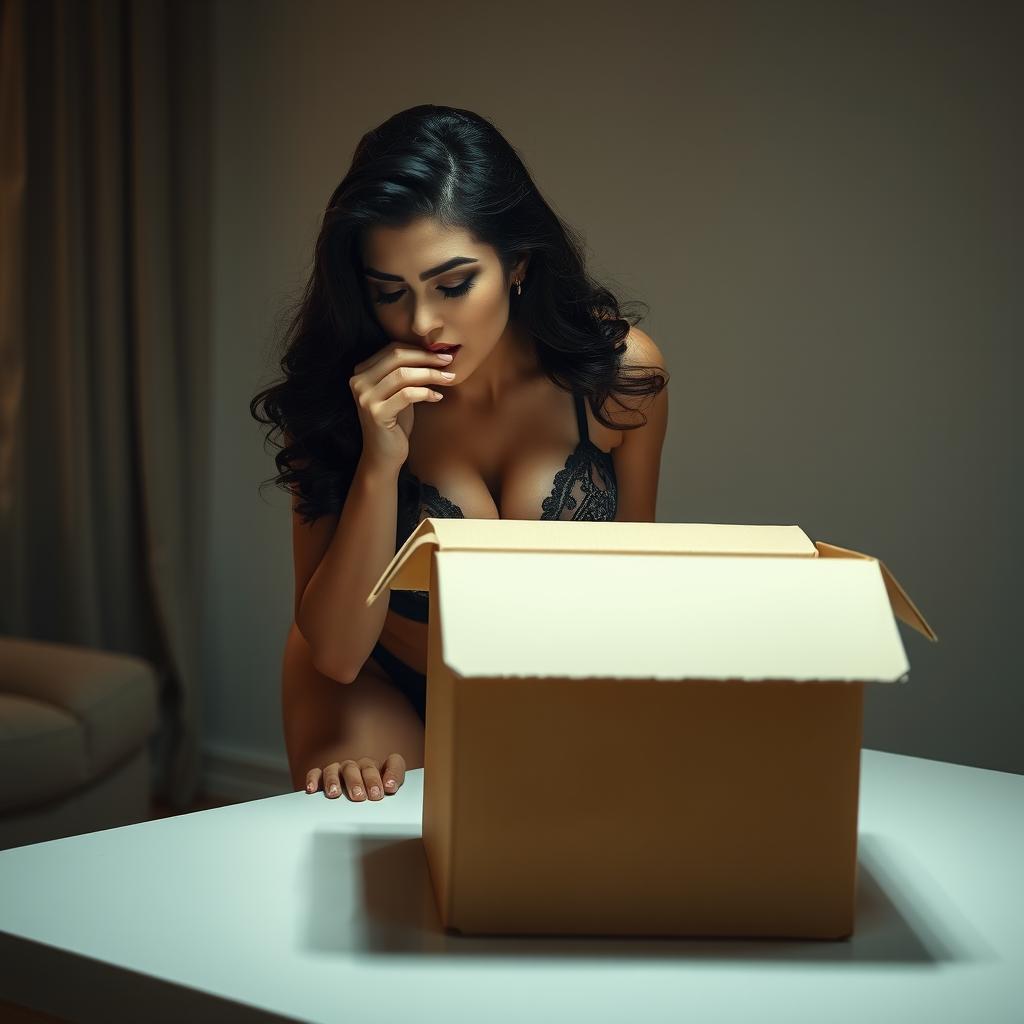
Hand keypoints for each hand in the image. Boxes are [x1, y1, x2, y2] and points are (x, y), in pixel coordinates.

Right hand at [305, 753, 406, 800]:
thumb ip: (392, 794)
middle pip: (365, 766)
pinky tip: (313, 789)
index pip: (394, 762)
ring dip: (337, 780)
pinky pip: (317, 773)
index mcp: (382, 769)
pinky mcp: (324, 776)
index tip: (390, 788)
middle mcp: (362, 766)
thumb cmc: (369, 799)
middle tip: (363, 796)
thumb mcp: (385, 798)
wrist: (351, 800)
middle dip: (365, 781)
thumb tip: (390, 790)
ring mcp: (343, 769)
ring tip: (335, 794)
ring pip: (340, 768)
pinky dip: (314, 779)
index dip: (393, 773)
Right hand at [349, 342, 456, 469]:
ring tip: (449, 378)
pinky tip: (437, 397)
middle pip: (397, 357)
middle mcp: (358, 381)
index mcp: (362, 371)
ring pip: (403, 375)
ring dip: (430, 374)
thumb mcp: (399, 391)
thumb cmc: (395, 422)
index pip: (393, 349)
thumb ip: (406, 372)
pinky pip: (407, 395)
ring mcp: (365, 398)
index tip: (442, 354)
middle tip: (449, 361)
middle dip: (427, 358)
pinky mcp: (376, 413)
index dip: (419, 349)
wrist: (383, 455)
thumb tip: (434, 352)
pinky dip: (426, 393)